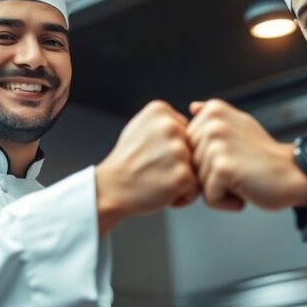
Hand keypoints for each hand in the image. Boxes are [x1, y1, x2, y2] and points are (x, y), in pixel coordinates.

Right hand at [95, 101, 198, 232]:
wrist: (110, 188)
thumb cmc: (127, 161)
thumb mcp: (140, 126)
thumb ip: (164, 121)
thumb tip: (192, 118)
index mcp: (160, 110)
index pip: (186, 131)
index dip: (173, 147)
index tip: (152, 154)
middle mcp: (170, 126)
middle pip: (194, 148)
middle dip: (180, 163)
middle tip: (154, 169)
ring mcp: (177, 151)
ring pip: (196, 168)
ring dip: (182, 179)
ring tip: (158, 180)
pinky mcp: (182, 175)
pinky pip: (195, 188)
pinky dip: (183, 195)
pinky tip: (162, 192)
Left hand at [187, 99, 306, 211]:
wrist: (294, 174)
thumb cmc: (264, 156)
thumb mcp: (240, 126)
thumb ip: (213, 118)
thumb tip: (192, 107)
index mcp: (213, 112)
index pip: (187, 150)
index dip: (208, 162)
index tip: (233, 157)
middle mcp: (213, 124)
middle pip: (190, 166)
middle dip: (211, 177)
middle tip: (240, 168)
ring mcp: (217, 145)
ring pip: (198, 184)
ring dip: (220, 190)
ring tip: (243, 177)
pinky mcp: (222, 168)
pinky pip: (209, 197)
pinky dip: (226, 202)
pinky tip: (245, 189)